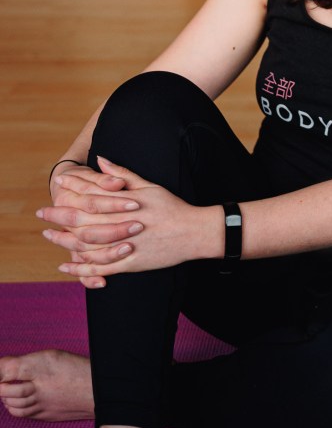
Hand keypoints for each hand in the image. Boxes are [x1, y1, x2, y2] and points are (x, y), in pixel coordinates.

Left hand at [40, 157, 220, 281]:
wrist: (193, 232)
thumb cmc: (172, 207)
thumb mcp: (149, 186)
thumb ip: (123, 174)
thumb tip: (101, 159)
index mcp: (126, 202)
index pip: (93, 192)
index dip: (74, 187)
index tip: (59, 182)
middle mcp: (122, 223)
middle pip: (83, 219)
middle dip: (60, 215)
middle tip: (42, 212)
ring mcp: (124, 245)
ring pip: (87, 244)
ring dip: (65, 241)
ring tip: (49, 236)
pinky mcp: (129, 263)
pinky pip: (100, 267)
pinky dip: (80, 268)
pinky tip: (66, 265)